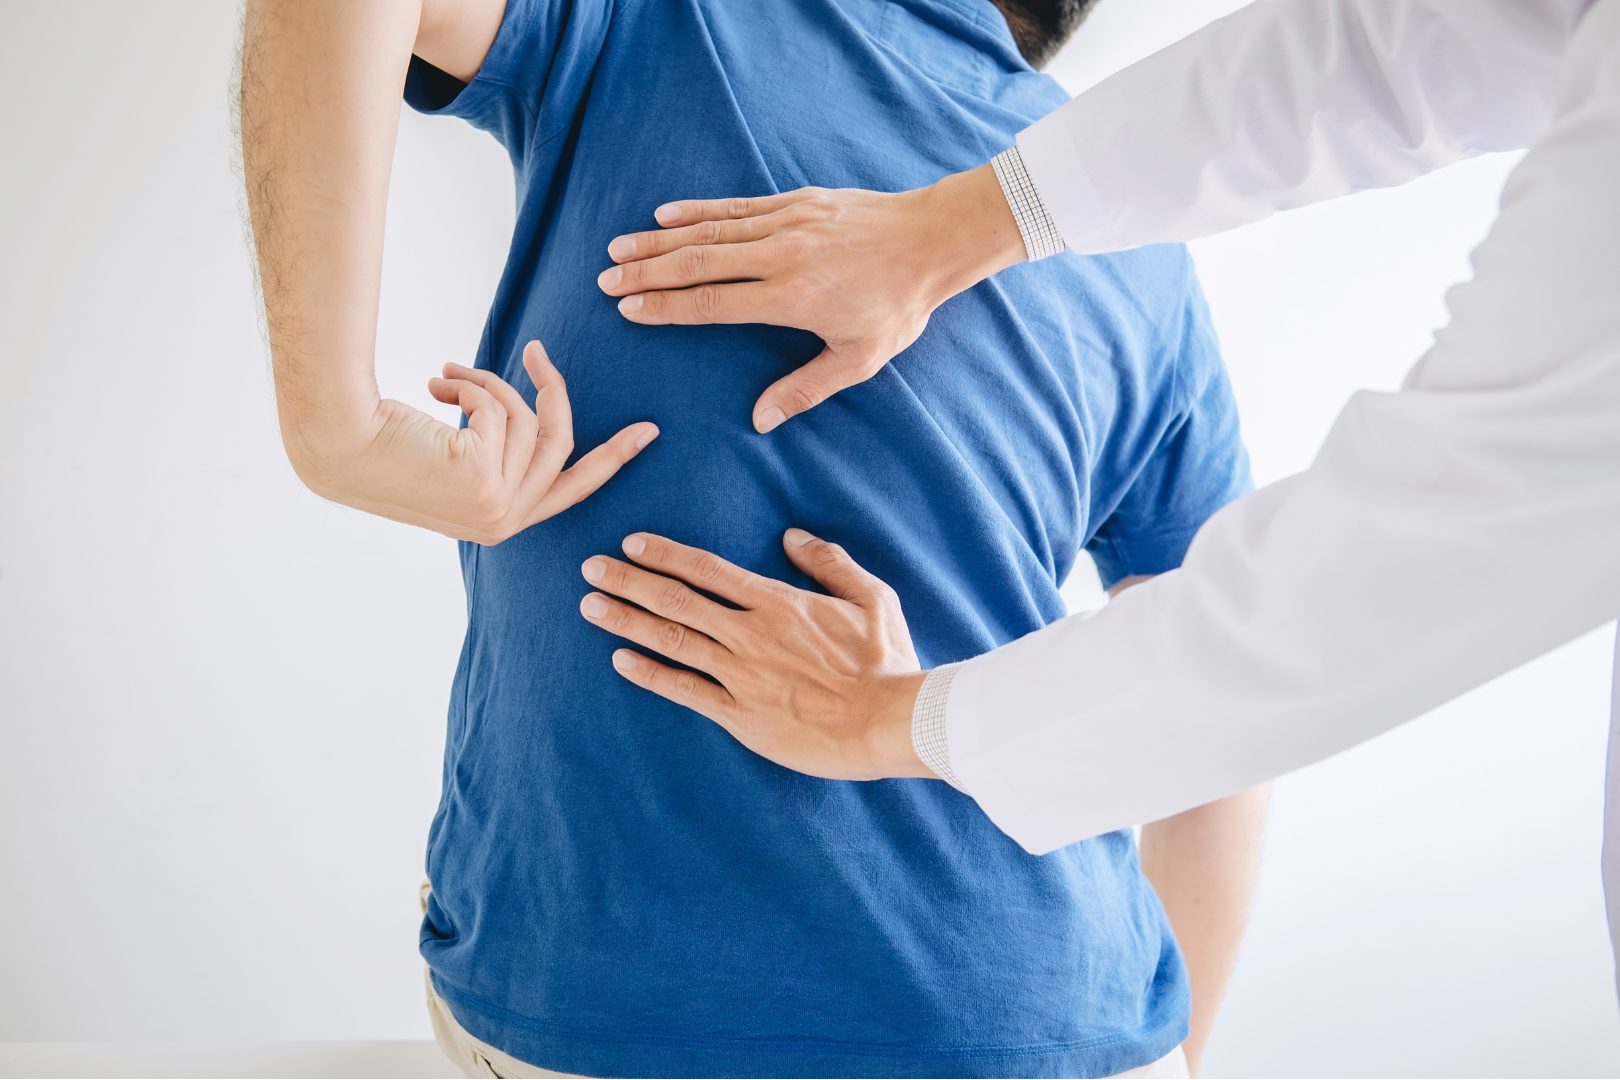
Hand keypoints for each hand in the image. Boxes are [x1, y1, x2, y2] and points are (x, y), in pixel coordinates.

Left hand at [302, 340, 657, 544]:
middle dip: (555, 392)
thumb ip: (494, 449)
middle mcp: (503, 523)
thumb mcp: (451, 457)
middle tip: (539, 351)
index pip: (572, 488)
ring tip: (445, 375)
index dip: (614, 457)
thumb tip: (527, 410)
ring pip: (527, 420)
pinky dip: (470, 386)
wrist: (335, 445)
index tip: (648, 432)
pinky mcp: (483, 481)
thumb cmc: (379, 447)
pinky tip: (434, 386)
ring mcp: (495, 507)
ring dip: (487, 384)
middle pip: (562, 445)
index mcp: (499, 523)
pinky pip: (501, 411)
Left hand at [577, 529, 934, 780]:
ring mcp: (741, 675)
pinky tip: (620, 661)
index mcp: (777, 601)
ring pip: (671, 640)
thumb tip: (793, 537)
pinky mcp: (741, 716)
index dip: (665, 554)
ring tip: (590, 606)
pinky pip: (685, 691)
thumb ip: (830, 563)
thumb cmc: (886, 661)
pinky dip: (649, 675)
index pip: (707, 569)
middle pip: (676, 600)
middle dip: (628, 580)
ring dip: (626, 621)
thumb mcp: (871, 598)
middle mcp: (749, 633)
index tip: (632, 543)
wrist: (889, 721)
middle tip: (590, 568)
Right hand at [595, 163, 1025, 431]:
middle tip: (605, 280)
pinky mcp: (796, 202)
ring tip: (619, 248)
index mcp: (792, 298)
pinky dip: (697, 211)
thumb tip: (759, 420)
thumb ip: (805, 389)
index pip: (713, 303)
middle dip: (647, 272)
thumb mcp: (859, 359)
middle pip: (699, 263)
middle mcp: (781, 256)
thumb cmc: (898, 305)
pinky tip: (665, 216)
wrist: (933, 240)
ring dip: (660, 241)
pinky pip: (736, 207)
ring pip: (710, 232)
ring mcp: (787, 223)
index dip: (666, 307)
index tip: (628, 309)